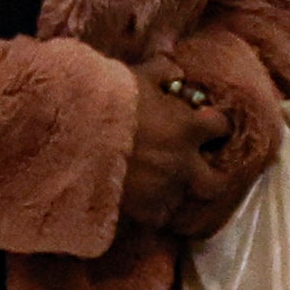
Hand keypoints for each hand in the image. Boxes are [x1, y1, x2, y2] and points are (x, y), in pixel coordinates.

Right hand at [120, 58, 230, 231]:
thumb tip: (176, 71)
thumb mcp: (135, 76)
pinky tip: (137, 200)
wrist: (69, 134)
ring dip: (174, 193)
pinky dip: (149, 210)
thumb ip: (162, 72)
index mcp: (187, 128)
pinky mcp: (139, 210)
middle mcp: (183, 163)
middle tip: (194, 167)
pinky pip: (155, 217)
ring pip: (183, 201)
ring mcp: (162, 190)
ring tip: (158, 186)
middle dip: (210, 175)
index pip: (221, 127)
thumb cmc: (104, 101)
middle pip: (217, 182)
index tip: (202, 123)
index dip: (213, 125)